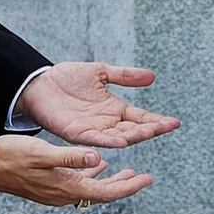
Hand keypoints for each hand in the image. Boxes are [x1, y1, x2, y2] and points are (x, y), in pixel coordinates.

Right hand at [0, 131, 146, 208]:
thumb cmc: (12, 157)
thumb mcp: (43, 153)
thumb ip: (71, 157)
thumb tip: (99, 159)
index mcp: (66, 187)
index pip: (106, 191)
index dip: (128, 186)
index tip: (147, 180)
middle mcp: (63, 194)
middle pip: (102, 193)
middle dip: (125, 185)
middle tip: (144, 177)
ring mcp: (55, 192)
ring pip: (91, 189)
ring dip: (110, 181)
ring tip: (128, 172)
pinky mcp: (49, 186)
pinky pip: (78, 184)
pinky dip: (92, 175)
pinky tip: (97, 166)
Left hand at [19, 61, 177, 147]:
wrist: (39, 82)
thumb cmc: (67, 78)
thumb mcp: (100, 72)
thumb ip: (124, 76)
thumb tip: (151, 76)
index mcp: (114, 109)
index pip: (141, 117)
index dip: (158, 120)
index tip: (175, 122)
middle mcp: (106, 122)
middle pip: (134, 129)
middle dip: (151, 128)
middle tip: (166, 126)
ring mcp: (93, 130)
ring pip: (119, 136)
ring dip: (134, 135)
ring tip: (150, 132)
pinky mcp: (76, 133)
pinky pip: (96, 140)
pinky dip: (109, 141)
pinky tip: (122, 140)